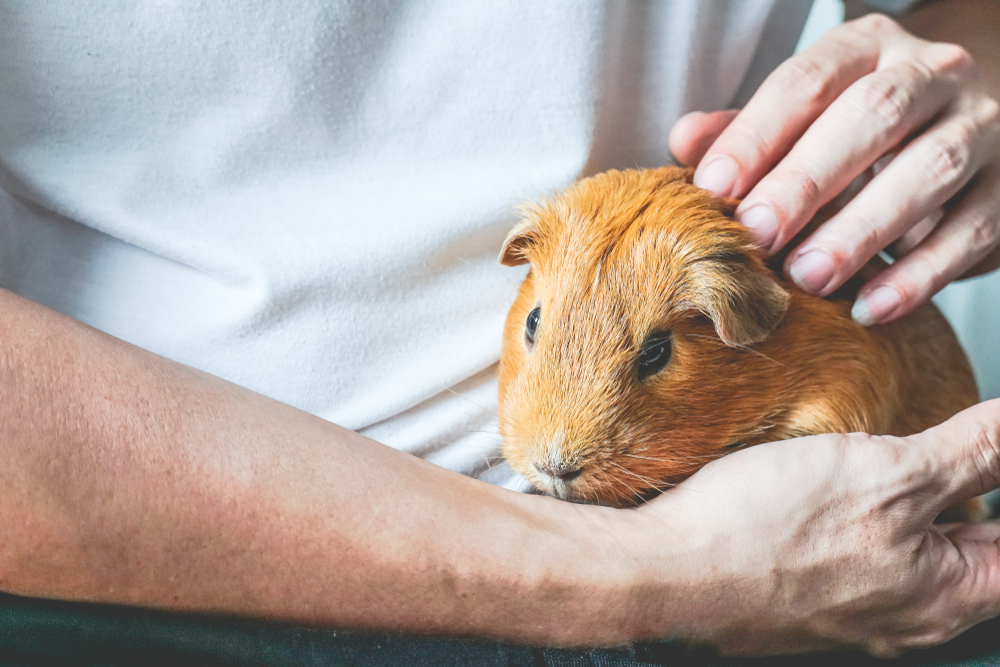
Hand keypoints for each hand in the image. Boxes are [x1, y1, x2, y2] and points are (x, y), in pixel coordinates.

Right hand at [635, 399, 999, 655]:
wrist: (665, 569)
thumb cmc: (766, 534)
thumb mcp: (889, 474)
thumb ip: (975, 449)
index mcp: (950, 595)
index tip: (992, 449)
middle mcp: (907, 610)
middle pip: (972, 545)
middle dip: (971, 487)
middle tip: (955, 439)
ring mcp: (852, 603)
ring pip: (909, 542)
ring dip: (911, 496)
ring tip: (894, 448)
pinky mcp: (806, 586)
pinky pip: (856, 547)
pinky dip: (861, 507)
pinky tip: (833, 473)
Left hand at [668, 14, 999, 325]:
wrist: (956, 127)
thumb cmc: (853, 133)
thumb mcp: (800, 121)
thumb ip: (745, 132)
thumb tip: (684, 140)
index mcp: (867, 47)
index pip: (808, 78)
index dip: (757, 134)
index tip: (713, 189)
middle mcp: (931, 75)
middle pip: (873, 115)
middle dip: (808, 178)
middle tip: (758, 234)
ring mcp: (980, 129)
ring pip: (929, 170)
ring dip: (863, 229)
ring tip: (808, 277)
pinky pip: (971, 232)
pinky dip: (919, 276)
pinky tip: (870, 307)